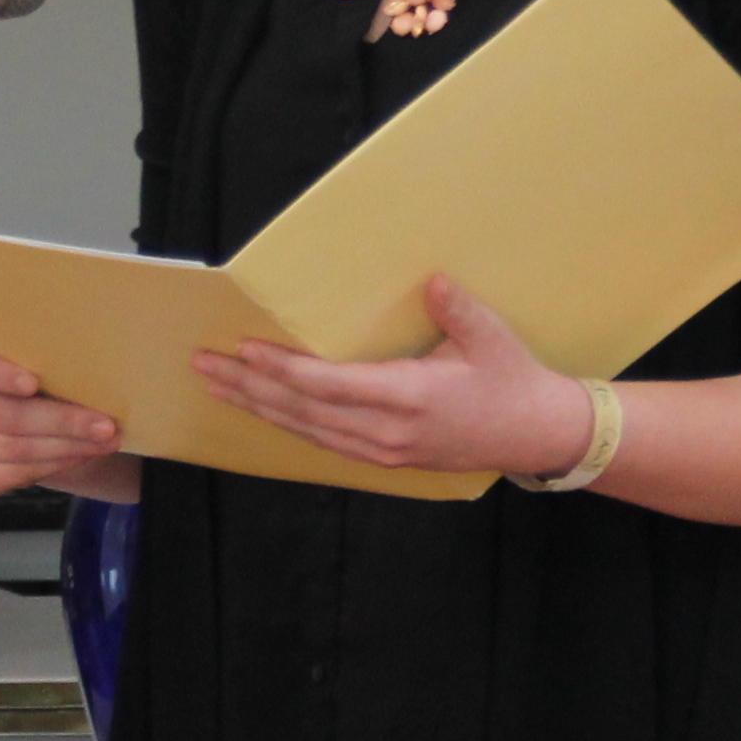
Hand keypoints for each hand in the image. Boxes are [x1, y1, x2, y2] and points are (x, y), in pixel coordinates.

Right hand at [0, 337, 121, 495]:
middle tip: (106, 425)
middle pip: (2, 415)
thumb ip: (42, 356)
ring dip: (66, 447)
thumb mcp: (30, 356)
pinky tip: (81, 455)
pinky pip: (11, 475)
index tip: (34, 382)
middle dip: (61, 421)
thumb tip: (89, 368)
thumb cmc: (29, 372)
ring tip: (105, 441)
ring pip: (13, 449)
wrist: (15, 409)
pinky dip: (53, 466)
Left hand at [191, 276, 593, 475]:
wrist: (536, 435)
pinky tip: (263, 409)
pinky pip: (324, 441)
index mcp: (408, 397)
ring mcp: (383, 451)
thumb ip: (457, 311)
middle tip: (205, 366)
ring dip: (259, 408)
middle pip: (302, 411)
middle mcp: (387, 431)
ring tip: (219, 386)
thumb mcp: (492, 338)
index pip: (328, 385)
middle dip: (250, 388)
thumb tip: (431, 281)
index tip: (245, 349)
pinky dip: (287, 423)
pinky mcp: (385, 458)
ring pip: (306, 431)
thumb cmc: (513, 381)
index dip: (282, 369)